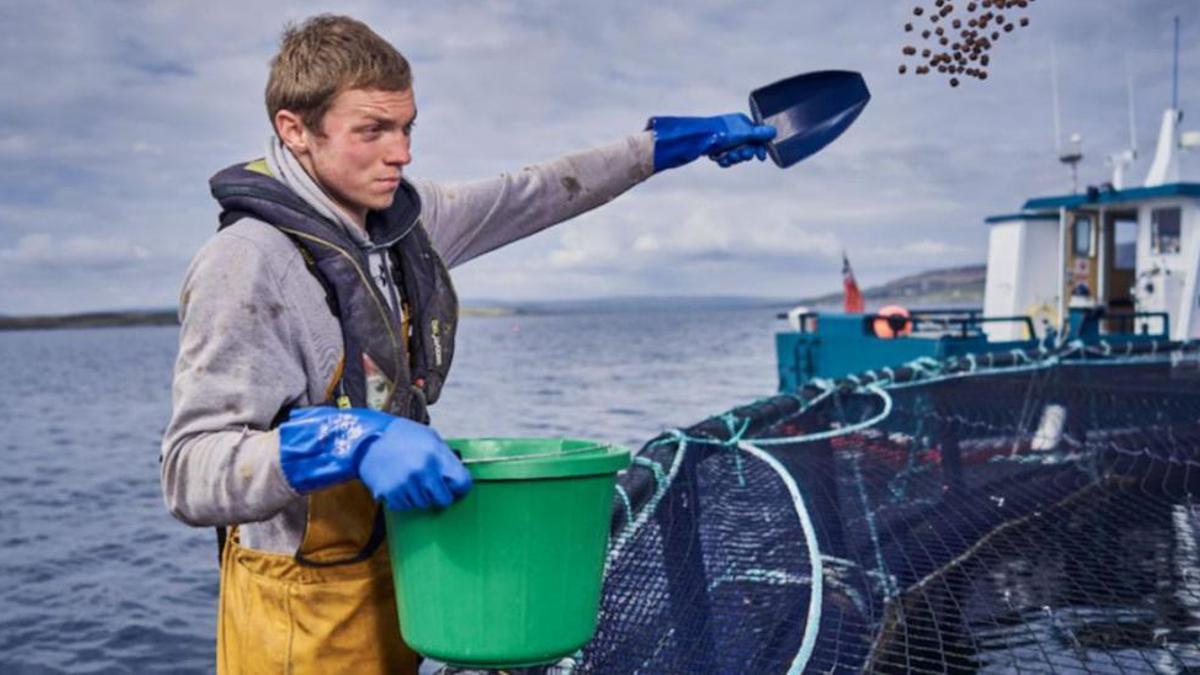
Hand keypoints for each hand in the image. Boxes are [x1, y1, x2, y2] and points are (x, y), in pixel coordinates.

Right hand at [278, 407, 472, 510]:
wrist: (368, 440)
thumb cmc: (403, 437)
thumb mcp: (430, 438)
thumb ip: (446, 457)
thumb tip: (459, 476)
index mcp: (436, 455)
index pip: (462, 482)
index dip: (461, 486)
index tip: (455, 485)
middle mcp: (423, 471)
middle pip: (444, 499)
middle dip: (441, 494)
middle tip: (433, 486)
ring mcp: (406, 484)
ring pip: (424, 504)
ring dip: (422, 496)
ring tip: (413, 480)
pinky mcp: (391, 494)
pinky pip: (406, 506)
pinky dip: (405, 499)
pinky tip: (400, 484)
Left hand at [646, 114, 775, 171]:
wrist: (697, 139)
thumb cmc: (720, 133)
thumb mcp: (743, 133)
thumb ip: (759, 134)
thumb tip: (774, 131)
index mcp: (742, 123)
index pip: (757, 137)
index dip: (760, 148)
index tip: (761, 158)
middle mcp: (734, 130)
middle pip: (747, 147)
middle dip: (744, 154)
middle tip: (739, 154)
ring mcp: (724, 139)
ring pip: (736, 155)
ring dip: (733, 158)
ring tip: (727, 156)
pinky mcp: (716, 148)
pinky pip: (726, 158)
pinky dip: (724, 160)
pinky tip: (719, 159)